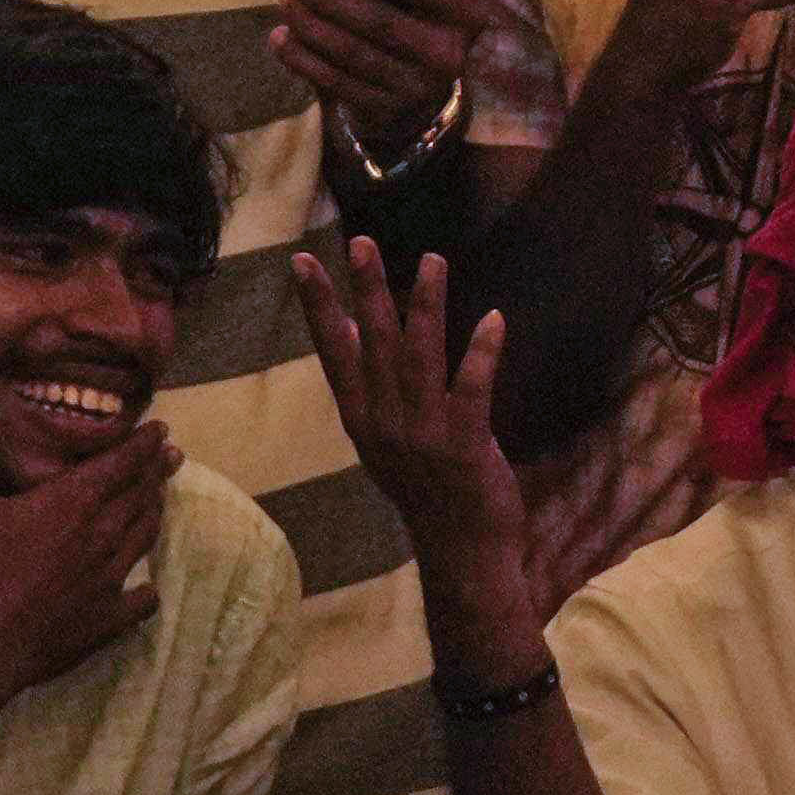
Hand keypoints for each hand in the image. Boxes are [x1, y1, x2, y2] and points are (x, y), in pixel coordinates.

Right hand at [0, 419, 175, 716]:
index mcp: (70, 503)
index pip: (120, 464)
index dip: (142, 444)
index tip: (159, 429)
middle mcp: (99, 535)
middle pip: (140, 494)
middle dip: (157, 471)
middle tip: (171, 455)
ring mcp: (109, 578)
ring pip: (145, 536)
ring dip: (155, 512)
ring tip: (160, 499)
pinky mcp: (109, 617)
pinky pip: (142, 598)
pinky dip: (146, 588)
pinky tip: (147, 586)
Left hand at [270, 0, 508, 162]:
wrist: (427, 90)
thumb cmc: (429, 16)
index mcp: (467, 14)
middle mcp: (446, 55)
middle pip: (381, 23)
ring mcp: (414, 88)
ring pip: (353, 54)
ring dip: (311, 25)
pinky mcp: (383, 108)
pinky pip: (336, 83)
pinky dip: (303, 60)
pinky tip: (280, 37)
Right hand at [309, 240, 541, 645]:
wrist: (461, 552)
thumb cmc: (426, 487)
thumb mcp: (382, 437)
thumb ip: (367, 384)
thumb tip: (351, 324)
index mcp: (362, 419)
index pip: (334, 352)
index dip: (318, 306)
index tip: (303, 261)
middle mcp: (384, 424)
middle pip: (372, 346)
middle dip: (365, 291)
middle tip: (361, 242)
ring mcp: (422, 437)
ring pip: (418, 360)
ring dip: (424, 308)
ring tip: (432, 260)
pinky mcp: (464, 448)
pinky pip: (471, 392)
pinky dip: (479, 354)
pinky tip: (492, 319)